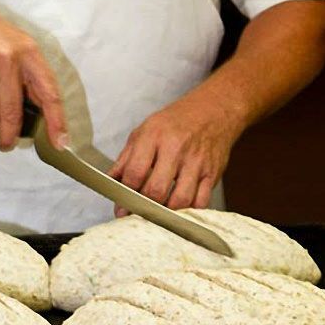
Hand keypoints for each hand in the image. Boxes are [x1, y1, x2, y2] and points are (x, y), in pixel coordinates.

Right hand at [0, 0, 66, 150]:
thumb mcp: (14, 43)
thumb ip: (27, 73)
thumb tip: (38, 110)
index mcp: (28, 52)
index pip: (49, 93)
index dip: (56, 121)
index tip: (60, 142)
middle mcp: (8, 61)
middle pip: (14, 114)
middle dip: (10, 135)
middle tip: (6, 144)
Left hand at [108, 94, 240, 214]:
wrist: (212, 111)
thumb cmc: (174, 123)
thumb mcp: (144, 131)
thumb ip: (126, 159)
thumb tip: (111, 184)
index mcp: (153, 136)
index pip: (135, 172)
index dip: (125, 195)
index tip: (121, 208)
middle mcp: (175, 148)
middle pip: (156, 190)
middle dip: (144, 207)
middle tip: (139, 214)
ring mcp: (196, 161)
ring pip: (180, 200)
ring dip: (167, 213)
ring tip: (158, 214)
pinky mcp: (213, 172)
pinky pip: (201, 202)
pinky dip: (189, 211)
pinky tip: (180, 208)